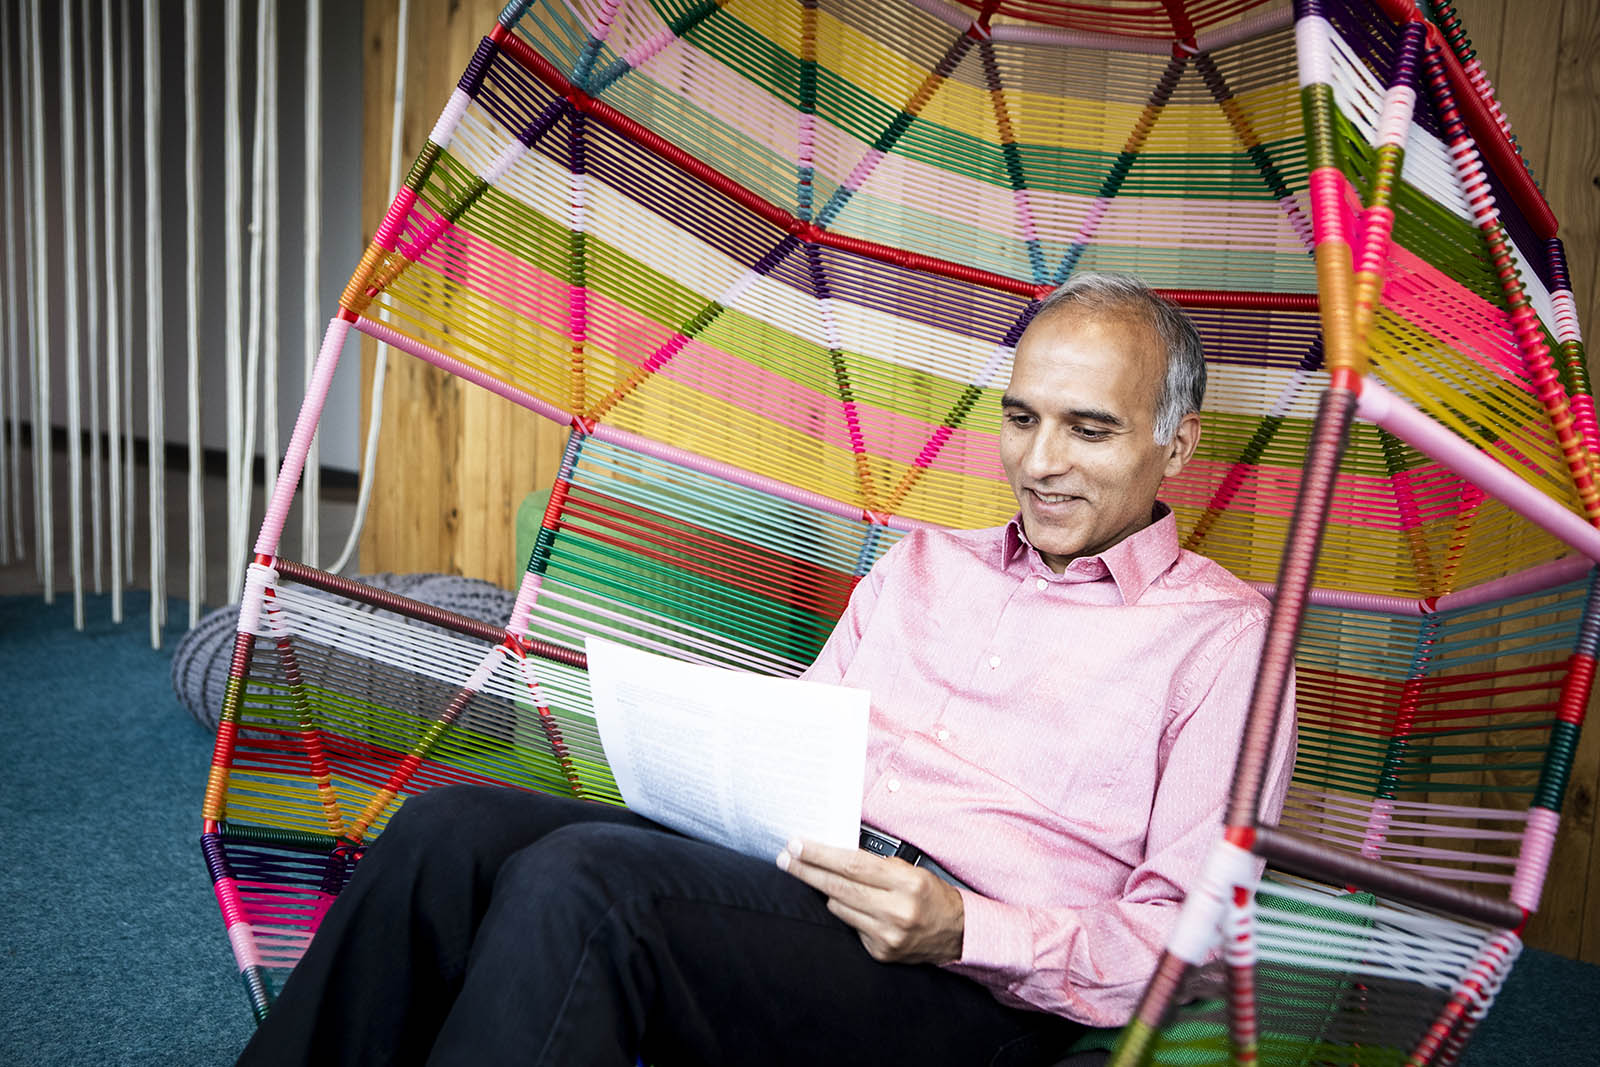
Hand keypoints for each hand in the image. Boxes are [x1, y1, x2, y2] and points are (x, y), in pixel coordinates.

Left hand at [777, 838, 964, 964]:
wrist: (956, 933)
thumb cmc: (930, 895)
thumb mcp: (911, 871)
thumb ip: (876, 864)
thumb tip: (836, 854)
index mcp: (907, 884)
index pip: (853, 865)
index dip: (821, 855)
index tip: (798, 845)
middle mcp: (896, 911)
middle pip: (839, 887)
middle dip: (807, 871)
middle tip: (785, 859)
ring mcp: (887, 935)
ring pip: (839, 907)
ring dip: (825, 891)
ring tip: (817, 877)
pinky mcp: (880, 952)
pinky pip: (850, 926)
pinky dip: (846, 912)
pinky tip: (852, 905)